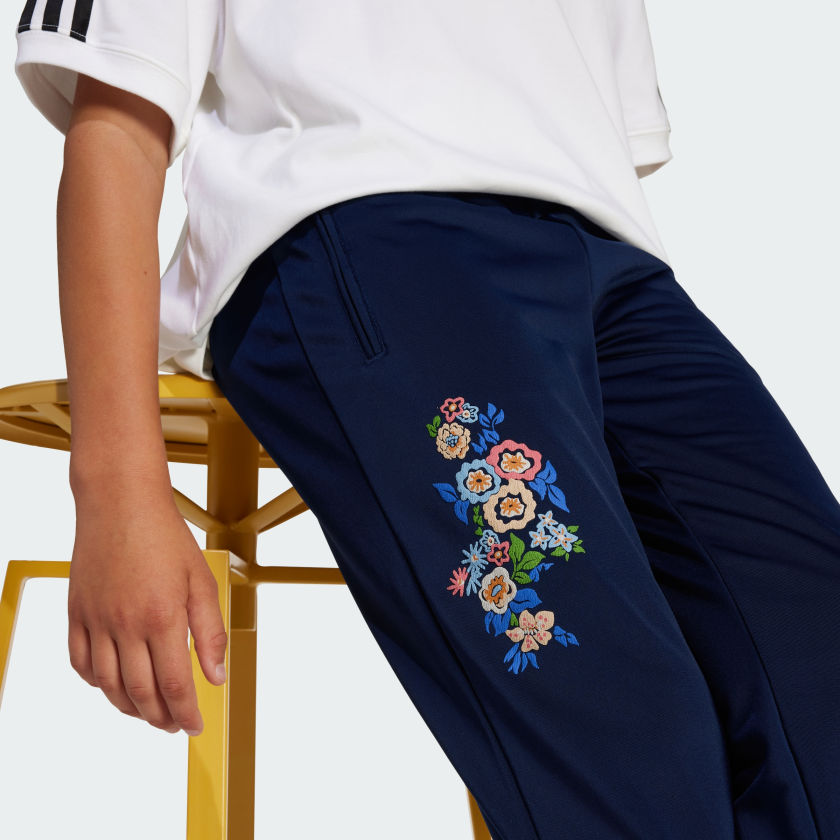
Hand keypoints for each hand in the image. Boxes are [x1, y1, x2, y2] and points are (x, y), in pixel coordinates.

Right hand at [66, 481, 226, 735]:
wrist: (121, 502)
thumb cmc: (166, 536)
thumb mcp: (202, 581)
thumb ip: (210, 632)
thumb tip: (216, 676)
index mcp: (162, 618)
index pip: (175, 686)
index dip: (186, 713)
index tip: (195, 725)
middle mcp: (125, 625)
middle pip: (140, 693)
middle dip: (160, 718)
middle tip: (173, 725)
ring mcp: (96, 620)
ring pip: (108, 685)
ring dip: (129, 707)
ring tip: (148, 712)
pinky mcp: (76, 612)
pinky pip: (80, 663)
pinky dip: (96, 683)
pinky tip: (112, 684)